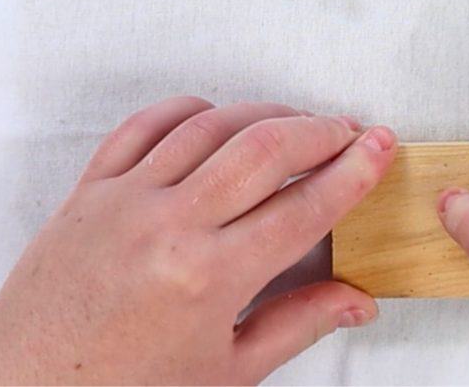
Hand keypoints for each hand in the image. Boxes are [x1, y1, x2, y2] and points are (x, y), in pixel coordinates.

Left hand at [0, 97, 396, 384]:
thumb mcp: (226, 372)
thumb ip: (298, 324)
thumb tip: (357, 301)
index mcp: (208, 279)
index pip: (303, 208)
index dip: (353, 172)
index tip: (378, 148)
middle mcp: (167, 227)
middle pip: (264, 149)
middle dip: (320, 130)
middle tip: (348, 132)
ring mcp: (124, 199)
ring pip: (210, 126)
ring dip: (264, 114)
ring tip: (295, 122)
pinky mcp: (90, 189)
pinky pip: (143, 125)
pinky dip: (187, 109)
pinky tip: (214, 114)